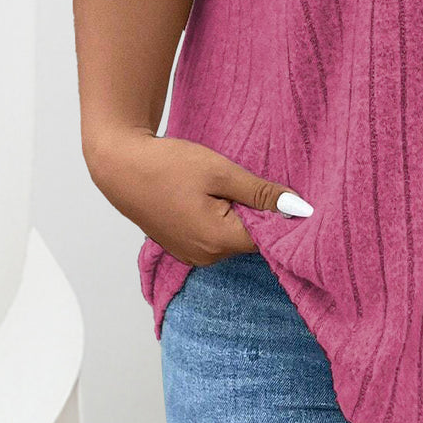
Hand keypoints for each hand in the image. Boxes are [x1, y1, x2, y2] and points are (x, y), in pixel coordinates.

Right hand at [85, 126, 311, 267]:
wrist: (121, 167)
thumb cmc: (169, 165)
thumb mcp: (222, 172)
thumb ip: (262, 194)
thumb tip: (301, 209)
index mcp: (219, 241)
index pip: (270, 238)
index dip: (281, 215)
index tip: (284, 192)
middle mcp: (207, 257)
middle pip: (252, 239)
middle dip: (258, 214)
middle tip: (250, 182)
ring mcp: (192, 255)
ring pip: (234, 237)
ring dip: (239, 215)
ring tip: (225, 186)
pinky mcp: (183, 247)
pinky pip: (216, 237)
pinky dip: (222, 218)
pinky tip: (211, 195)